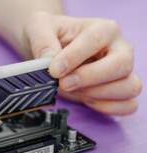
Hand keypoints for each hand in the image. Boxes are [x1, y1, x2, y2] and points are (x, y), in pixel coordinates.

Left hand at [24, 12, 141, 114]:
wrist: (51, 49)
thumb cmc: (51, 36)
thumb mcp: (40, 29)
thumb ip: (43, 42)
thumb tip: (48, 59)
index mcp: (103, 29)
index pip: (96, 40)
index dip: (74, 57)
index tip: (55, 70)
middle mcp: (119, 49)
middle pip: (122, 65)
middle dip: (90, 78)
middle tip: (64, 84)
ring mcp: (122, 72)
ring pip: (129, 87)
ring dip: (97, 95)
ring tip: (72, 90)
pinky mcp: (119, 92)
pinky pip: (127, 105)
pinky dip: (107, 108)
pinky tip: (85, 101)